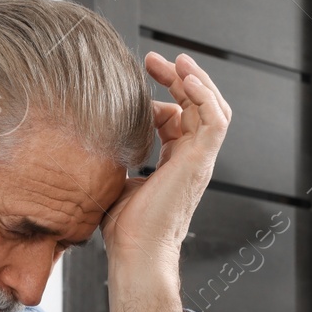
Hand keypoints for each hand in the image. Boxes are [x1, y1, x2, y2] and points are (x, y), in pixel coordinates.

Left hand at [100, 51, 230, 272]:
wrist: (134, 252)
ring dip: (195, 79)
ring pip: (212, 107)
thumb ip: (117, 159)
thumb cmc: (124, 228)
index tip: (138, 76)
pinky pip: (216, 119)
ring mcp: (199, 159)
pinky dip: (205, 95)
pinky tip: (186, 78)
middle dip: (177, 77)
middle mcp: (192, 158)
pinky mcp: (201, 161)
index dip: (162, 93)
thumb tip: (95, 142)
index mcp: (175, 161)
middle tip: (152, 59)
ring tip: (177, 59)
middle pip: (196, 105)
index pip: (177, 116)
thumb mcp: (116, 181)